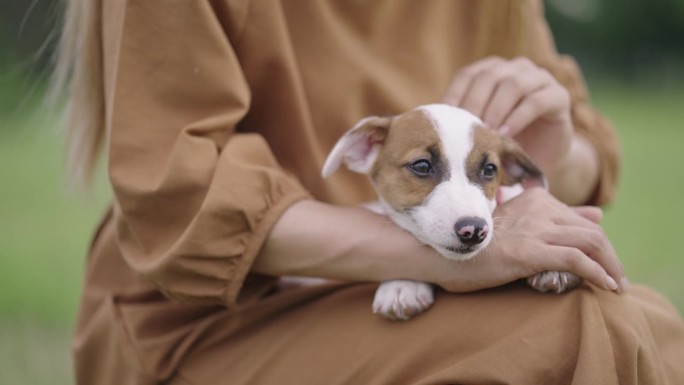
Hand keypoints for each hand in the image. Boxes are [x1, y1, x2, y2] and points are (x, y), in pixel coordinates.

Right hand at [434, 188, 625, 293]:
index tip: (603, 262)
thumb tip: (596, 215)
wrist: (440, 252)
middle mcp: (538, 209)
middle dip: (610, 256)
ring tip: (615, 285)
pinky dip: (596, 274)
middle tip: (617, 278)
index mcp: (534, 200)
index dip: (597, 242)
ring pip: (590, 242)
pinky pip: (575, 259)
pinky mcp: (529, 251)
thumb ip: (553, 218)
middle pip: (591, 231)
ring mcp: (533, 229)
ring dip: (610, 266)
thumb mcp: (516, 227)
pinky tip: (604, 286)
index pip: (580, 220)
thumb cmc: (474, 244)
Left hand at [442, 56, 572, 174]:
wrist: (541, 157)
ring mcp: (540, 79)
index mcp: (491, 71)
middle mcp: (516, 68)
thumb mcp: (476, 130)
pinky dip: (517, 118)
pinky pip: (536, 101)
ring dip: (496, 110)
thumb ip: (457, 121)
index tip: (442, 121)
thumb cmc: (501, 142)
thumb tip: (417, 122)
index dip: (454, 96)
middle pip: (490, 77)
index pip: (467, 75)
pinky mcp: (558, 96)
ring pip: (514, 84)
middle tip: (464, 129)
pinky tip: (504, 135)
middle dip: (475, 104)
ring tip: (486, 133)